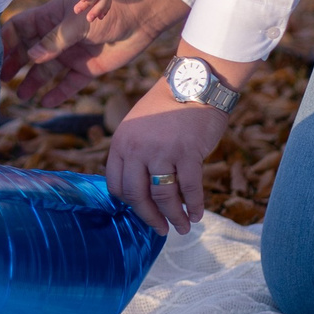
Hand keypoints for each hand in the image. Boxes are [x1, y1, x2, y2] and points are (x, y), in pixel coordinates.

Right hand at [2, 0, 186, 100]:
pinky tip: (45, 103)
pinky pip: (69, 83)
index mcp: (51, 17)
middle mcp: (59, 36)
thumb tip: (32, 57)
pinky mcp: (88, 68)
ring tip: (22, 95)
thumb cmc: (108, 10)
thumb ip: (55, 40)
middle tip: (1, 79)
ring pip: (47, 70)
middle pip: (30, 51)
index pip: (21, 28)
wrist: (142, 18)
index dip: (7, 40)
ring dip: (34, 82)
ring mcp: (72, 53)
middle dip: (15, 64)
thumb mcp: (77, 23)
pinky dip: (58, 93)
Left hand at [108, 80, 229, 232]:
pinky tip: (196, 214)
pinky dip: (193, 205)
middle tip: (161, 229)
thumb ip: (134, 154)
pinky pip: (189, 188)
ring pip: (163, 196)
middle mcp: (137, 148)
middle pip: (137, 196)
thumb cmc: (168, 107)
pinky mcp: (187, 152)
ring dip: (173, 217)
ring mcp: (162, 150)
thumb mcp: (139, 127)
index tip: (142, 212)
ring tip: (182, 227)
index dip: (130, 204)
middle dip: (149, 217)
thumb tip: (141, 193)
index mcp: (121, 142)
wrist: (195, 83)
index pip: (116, 186)